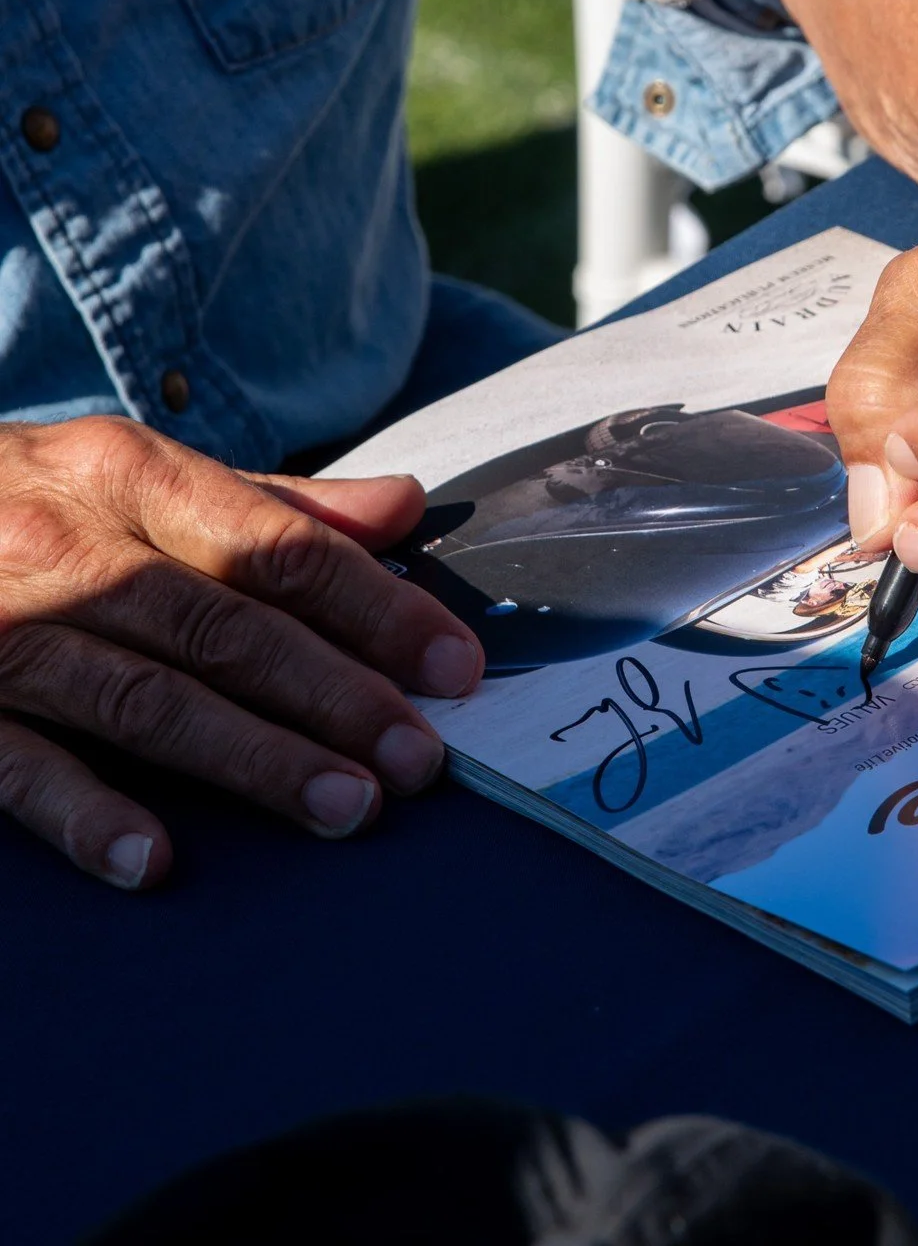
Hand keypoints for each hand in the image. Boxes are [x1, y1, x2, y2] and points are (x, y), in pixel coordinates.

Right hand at [0, 418, 482, 888]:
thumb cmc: (36, 498)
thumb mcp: (143, 474)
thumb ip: (276, 502)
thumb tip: (407, 507)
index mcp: (131, 475)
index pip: (276, 546)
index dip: (373, 607)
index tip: (453, 666)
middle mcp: (70, 545)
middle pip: (223, 626)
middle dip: (332, 695)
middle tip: (419, 759)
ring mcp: (5, 629)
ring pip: (142, 697)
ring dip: (247, 758)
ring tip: (345, 808)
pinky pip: (18, 766)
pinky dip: (86, 813)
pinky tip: (155, 862)